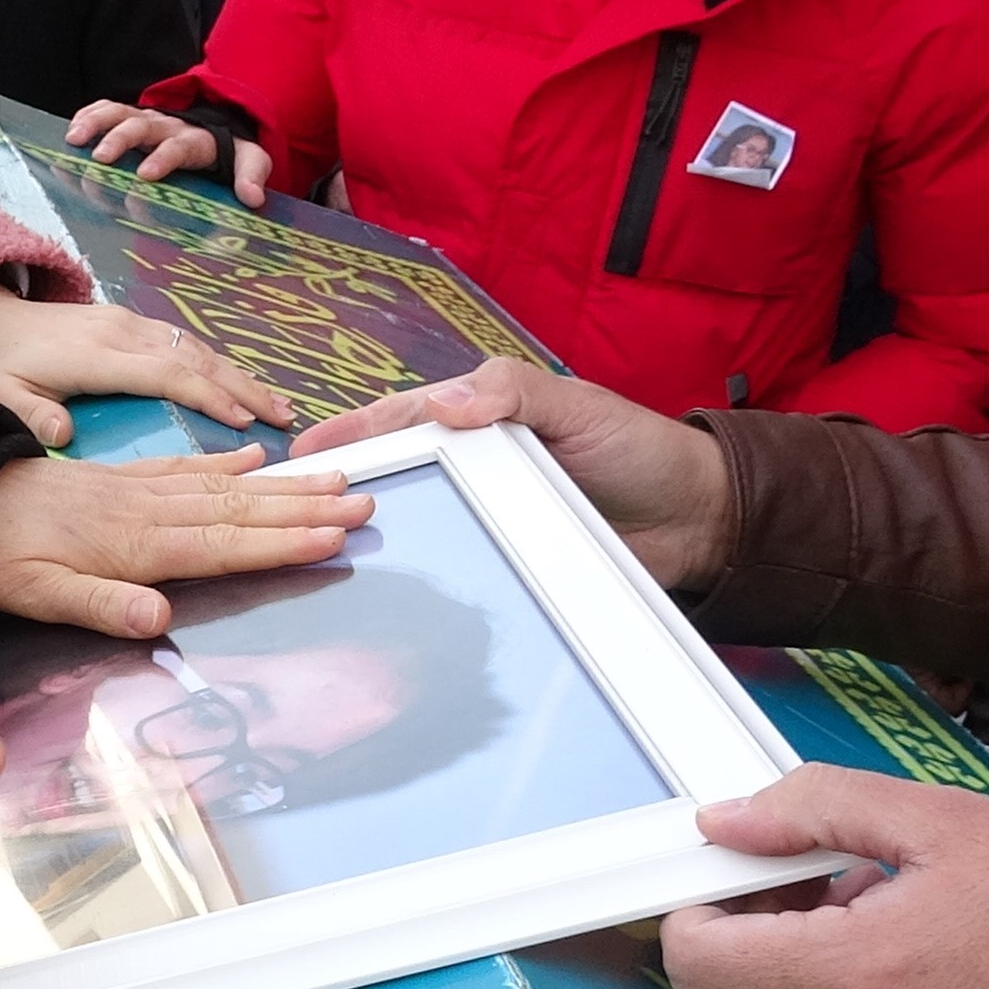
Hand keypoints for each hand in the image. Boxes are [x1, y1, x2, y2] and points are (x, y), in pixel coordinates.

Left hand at [0, 286, 290, 445]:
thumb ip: (30, 417)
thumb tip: (61, 435)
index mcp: (96, 354)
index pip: (165, 374)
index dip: (207, 396)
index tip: (244, 423)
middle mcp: (122, 332)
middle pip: (195, 359)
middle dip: (244, 388)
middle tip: (284, 420)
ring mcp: (130, 323)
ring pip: (196, 348)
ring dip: (239, 376)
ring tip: (277, 407)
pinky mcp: (132, 323)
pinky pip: (185, 343)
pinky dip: (218, 366)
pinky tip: (241, 386)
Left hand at [0, 446, 367, 637]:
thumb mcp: (41, 595)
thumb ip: (103, 605)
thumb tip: (159, 621)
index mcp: (137, 543)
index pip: (226, 545)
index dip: (283, 543)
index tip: (335, 537)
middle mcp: (149, 511)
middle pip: (242, 511)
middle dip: (306, 510)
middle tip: (365, 504)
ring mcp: (140, 490)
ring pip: (228, 486)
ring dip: (284, 486)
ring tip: (336, 480)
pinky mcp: (126, 480)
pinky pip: (189, 468)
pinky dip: (230, 464)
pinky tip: (259, 458)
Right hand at [64, 102, 273, 206]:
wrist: (218, 127)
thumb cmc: (228, 152)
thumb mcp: (250, 160)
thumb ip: (251, 175)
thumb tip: (253, 199)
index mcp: (195, 139)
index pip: (179, 146)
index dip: (163, 158)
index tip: (145, 175)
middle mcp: (167, 125)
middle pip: (142, 126)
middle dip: (120, 140)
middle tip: (101, 159)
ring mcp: (146, 120)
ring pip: (119, 113)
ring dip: (95, 123)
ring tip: (73, 139)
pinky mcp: (131, 119)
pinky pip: (107, 110)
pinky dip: (88, 116)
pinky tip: (70, 132)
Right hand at [291, 354, 731, 590]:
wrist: (699, 524)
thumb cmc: (640, 449)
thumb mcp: (578, 408)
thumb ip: (514, 394)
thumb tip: (441, 402)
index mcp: (485, 417)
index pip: (403, 419)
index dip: (350, 433)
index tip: (299, 452)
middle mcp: (476, 466)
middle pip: (399, 475)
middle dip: (343, 489)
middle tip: (289, 511)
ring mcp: (488, 517)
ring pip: (421, 525)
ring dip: (375, 537)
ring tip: (318, 555)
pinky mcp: (505, 563)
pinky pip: (458, 567)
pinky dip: (424, 578)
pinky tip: (386, 594)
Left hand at [662, 767, 988, 988]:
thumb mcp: (945, 822)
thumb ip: (817, 809)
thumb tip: (726, 820)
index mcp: (850, 979)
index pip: (695, 958)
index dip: (699, 903)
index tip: (740, 866)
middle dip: (752, 926)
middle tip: (824, 875)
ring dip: (797, 963)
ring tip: (882, 911)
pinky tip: (908, 958)